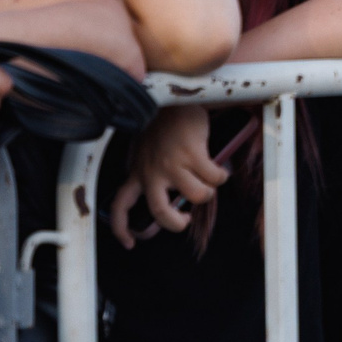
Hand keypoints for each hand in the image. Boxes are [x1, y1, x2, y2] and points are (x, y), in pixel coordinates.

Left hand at [108, 104, 225, 246]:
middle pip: (160, 211)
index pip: (119, 207)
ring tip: (209, 183)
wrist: (173, 98)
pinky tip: (221, 170)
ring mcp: (173, 165)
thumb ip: (151, 170)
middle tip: (185, 219)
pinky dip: (222, 177)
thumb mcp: (148, 151)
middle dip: (176, 222)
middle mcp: (152, 172)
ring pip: (197, 196)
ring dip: (207, 193)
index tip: (130, 243)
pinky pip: (214, 178)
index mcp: (137, 172)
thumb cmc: (163, 123)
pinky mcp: (194, 156)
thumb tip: (168, 191)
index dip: (122, 230)